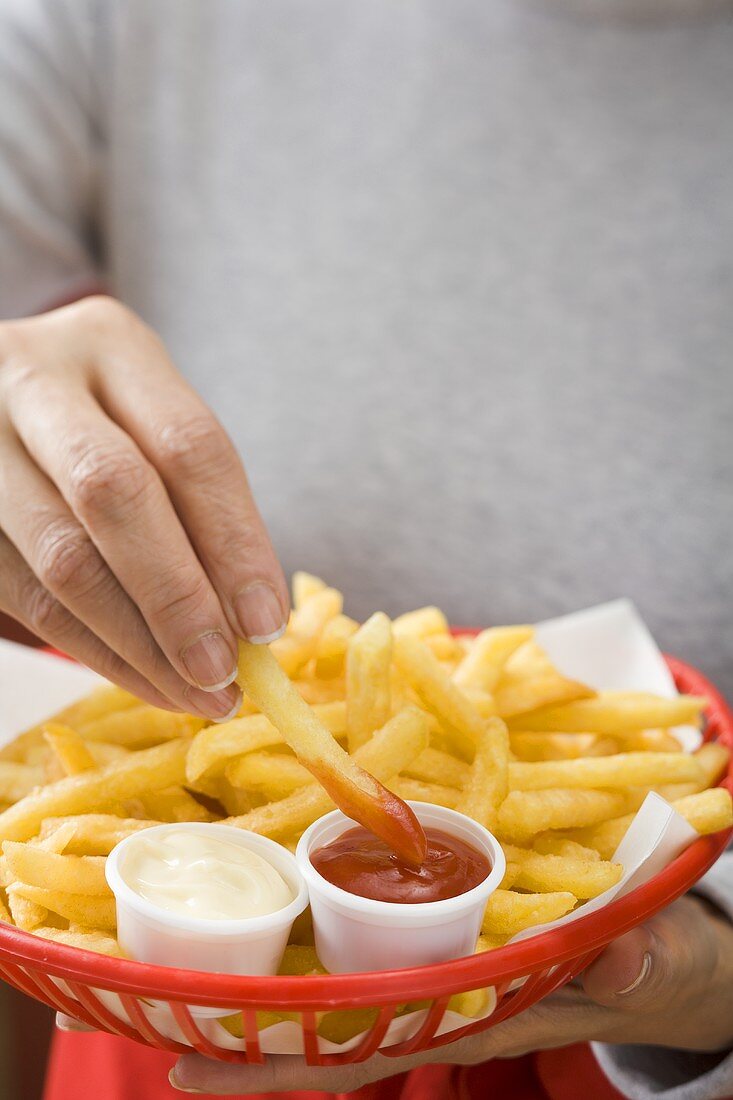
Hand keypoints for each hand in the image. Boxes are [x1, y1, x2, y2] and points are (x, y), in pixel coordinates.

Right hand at [0, 297, 288, 719]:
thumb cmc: (100, 426)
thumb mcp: (150, 427)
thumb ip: (197, 506)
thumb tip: (252, 624)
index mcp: (109, 344)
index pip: (189, 446)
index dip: (235, 542)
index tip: (268, 623)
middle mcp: (32, 376)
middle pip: (114, 493)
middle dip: (178, 598)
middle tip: (224, 673)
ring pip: (61, 558)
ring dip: (137, 645)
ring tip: (195, 694)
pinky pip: (25, 598)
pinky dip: (92, 650)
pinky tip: (142, 677)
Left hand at [170, 896, 732, 1093]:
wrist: (661, 964)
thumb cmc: (653, 968)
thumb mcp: (649, 964)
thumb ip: (635, 962)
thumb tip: (625, 959)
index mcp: (475, 1013)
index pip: (366, 1049)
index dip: (284, 1060)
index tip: (195, 1061)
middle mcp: (444, 1001)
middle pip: (330, 1033)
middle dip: (247, 1040)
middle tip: (156, 1025)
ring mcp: (444, 977)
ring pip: (345, 993)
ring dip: (274, 992)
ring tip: (189, 981)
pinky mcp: (453, 947)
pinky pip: (378, 948)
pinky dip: (327, 944)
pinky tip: (286, 926)